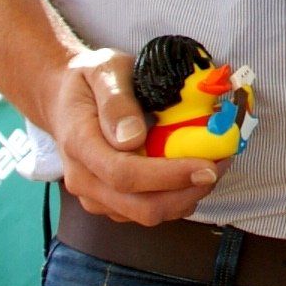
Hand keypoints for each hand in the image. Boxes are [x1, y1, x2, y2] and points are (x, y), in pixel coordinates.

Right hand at [46, 44, 229, 226]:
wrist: (64, 99)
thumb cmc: (88, 81)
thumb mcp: (103, 71)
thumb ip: (117, 101)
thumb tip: (133, 137)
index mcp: (80, 145)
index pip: (124, 174)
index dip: (169, 176)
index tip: (207, 166)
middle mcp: (84, 179)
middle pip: (140, 207)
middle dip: (188, 192)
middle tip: (220, 165)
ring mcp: (95, 196)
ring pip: (147, 215)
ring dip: (187, 197)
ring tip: (214, 166)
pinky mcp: (109, 203)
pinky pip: (146, 212)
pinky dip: (176, 199)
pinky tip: (193, 174)